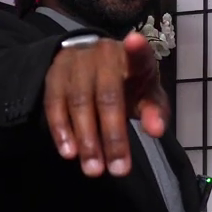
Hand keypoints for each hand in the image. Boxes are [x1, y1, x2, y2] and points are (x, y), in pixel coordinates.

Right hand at [43, 30, 166, 177]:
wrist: (91, 66)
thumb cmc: (128, 85)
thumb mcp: (147, 96)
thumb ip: (155, 112)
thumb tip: (156, 131)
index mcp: (134, 58)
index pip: (139, 54)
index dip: (137, 49)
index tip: (135, 41)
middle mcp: (104, 54)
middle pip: (108, 95)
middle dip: (113, 136)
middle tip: (118, 170)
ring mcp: (76, 61)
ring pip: (79, 102)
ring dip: (87, 139)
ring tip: (94, 169)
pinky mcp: (54, 73)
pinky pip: (54, 103)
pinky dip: (61, 130)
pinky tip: (69, 153)